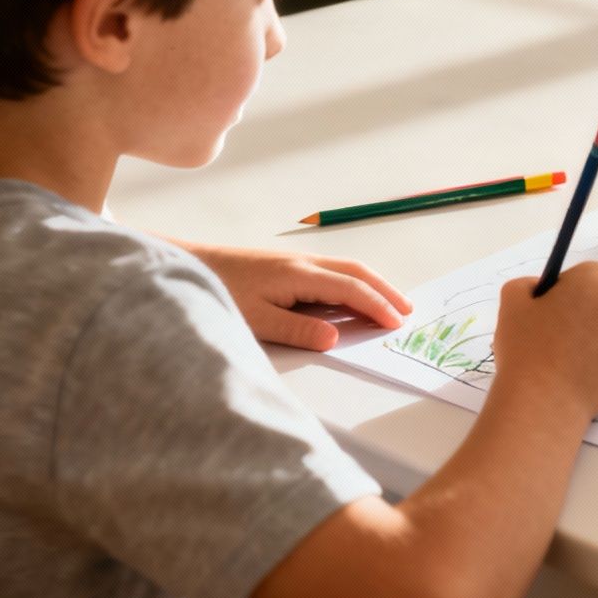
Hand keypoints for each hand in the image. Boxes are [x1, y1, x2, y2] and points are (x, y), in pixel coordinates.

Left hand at [178, 241, 411, 350]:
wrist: (190, 266)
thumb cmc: (219, 292)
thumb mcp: (256, 319)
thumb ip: (297, 329)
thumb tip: (336, 336)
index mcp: (300, 274)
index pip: (350, 289)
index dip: (376, 306)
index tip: (396, 324)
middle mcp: (303, 262)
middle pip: (356, 271)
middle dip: (385, 290)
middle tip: (408, 310)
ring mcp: (296, 261)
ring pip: (345, 269)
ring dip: (371, 284)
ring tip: (389, 304)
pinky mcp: (287, 265)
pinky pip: (332, 271)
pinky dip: (353, 283)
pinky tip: (351, 297)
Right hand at [490, 262, 597, 419]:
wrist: (544, 402)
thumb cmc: (526, 347)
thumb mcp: (512, 301)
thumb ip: (528, 284)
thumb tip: (541, 289)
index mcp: (593, 282)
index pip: (587, 274)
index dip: (569, 289)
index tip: (553, 309)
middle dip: (586, 311)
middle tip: (559, 335)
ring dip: (596, 336)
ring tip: (568, 360)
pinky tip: (579, 376)